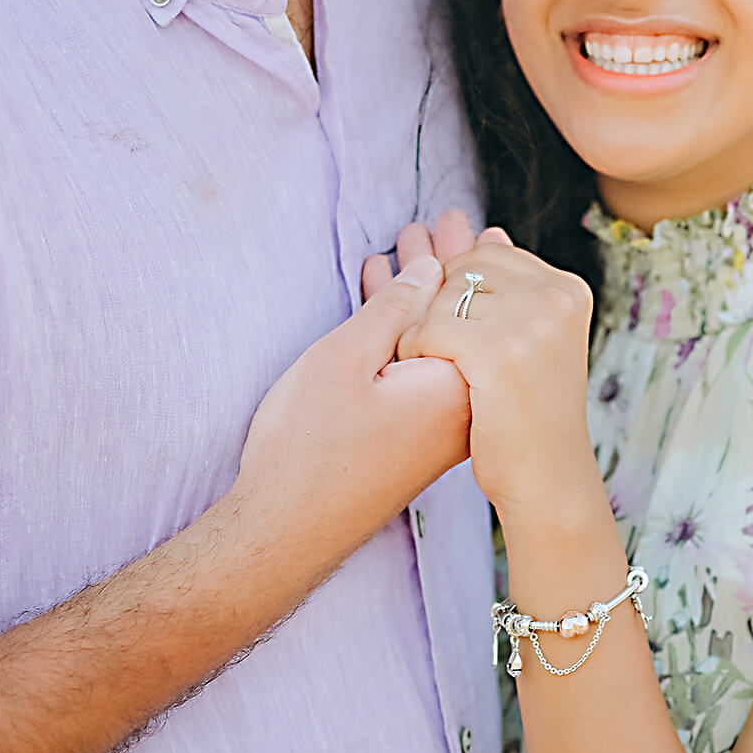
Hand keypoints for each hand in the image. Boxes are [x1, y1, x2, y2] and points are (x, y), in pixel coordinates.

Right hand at [229, 255, 470, 595]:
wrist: (285, 533)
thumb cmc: (308, 446)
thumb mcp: (346, 357)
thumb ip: (394, 308)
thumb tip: (434, 268)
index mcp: (455, 382)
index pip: (467, 303)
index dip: (454, 255)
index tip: (453, 219)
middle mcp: (460, 405)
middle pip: (458, 319)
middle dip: (442, 268)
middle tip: (439, 222)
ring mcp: (441, 427)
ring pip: (438, 341)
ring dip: (418, 297)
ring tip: (407, 247)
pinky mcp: (419, 440)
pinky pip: (423, 368)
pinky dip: (405, 332)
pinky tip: (385, 302)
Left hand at [385, 222, 601, 529]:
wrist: (547, 482)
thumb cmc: (529, 414)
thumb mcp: (535, 339)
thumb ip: (513, 286)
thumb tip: (486, 228)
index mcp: (567, 287)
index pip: (488, 253)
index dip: (454, 287)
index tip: (452, 328)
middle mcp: (555, 296)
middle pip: (462, 270)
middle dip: (434, 304)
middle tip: (434, 347)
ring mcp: (531, 322)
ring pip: (442, 296)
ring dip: (422, 328)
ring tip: (431, 363)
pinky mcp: (498, 352)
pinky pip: (429, 328)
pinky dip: (414, 350)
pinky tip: (421, 375)